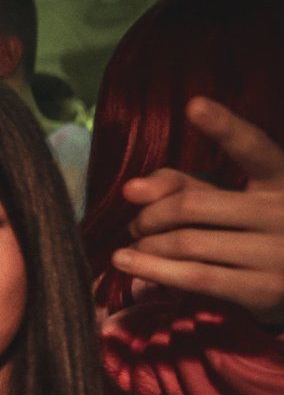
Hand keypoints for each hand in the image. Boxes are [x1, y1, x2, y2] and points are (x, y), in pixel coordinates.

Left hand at [112, 97, 283, 325]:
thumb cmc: (251, 233)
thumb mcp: (228, 199)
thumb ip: (183, 185)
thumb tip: (131, 188)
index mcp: (282, 178)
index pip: (254, 148)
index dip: (225, 127)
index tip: (193, 105)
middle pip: (192, 204)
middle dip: (150, 216)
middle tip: (135, 225)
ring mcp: (279, 253)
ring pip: (187, 242)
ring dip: (146, 246)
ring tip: (132, 248)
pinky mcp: (264, 289)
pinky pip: (195, 276)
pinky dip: (153, 270)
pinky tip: (126, 264)